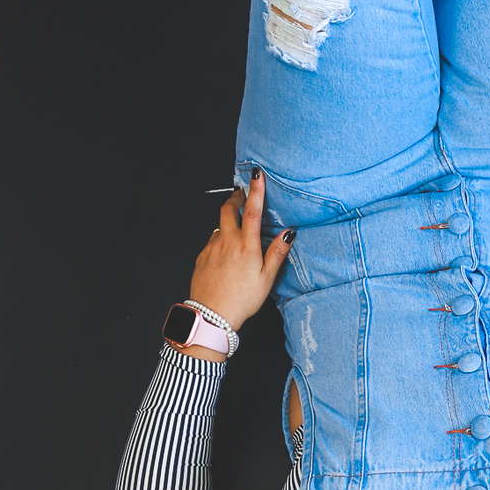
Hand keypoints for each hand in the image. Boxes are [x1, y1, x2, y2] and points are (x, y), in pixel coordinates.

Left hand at [186, 170, 293, 338]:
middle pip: (229, 209)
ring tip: (237, 230)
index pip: (253, 210)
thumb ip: (277, 253)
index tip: (257, 174)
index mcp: (246, 246)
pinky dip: (220, 239)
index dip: (256, 190)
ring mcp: (212, 248)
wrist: (211, 315)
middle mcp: (227, 242)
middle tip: (242, 194)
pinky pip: (212, 241)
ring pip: (220, 225)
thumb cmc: (241, 300)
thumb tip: (288, 234)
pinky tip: (225, 253)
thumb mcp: (266, 279)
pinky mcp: (201, 257)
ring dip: (228, 221)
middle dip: (236, 198)